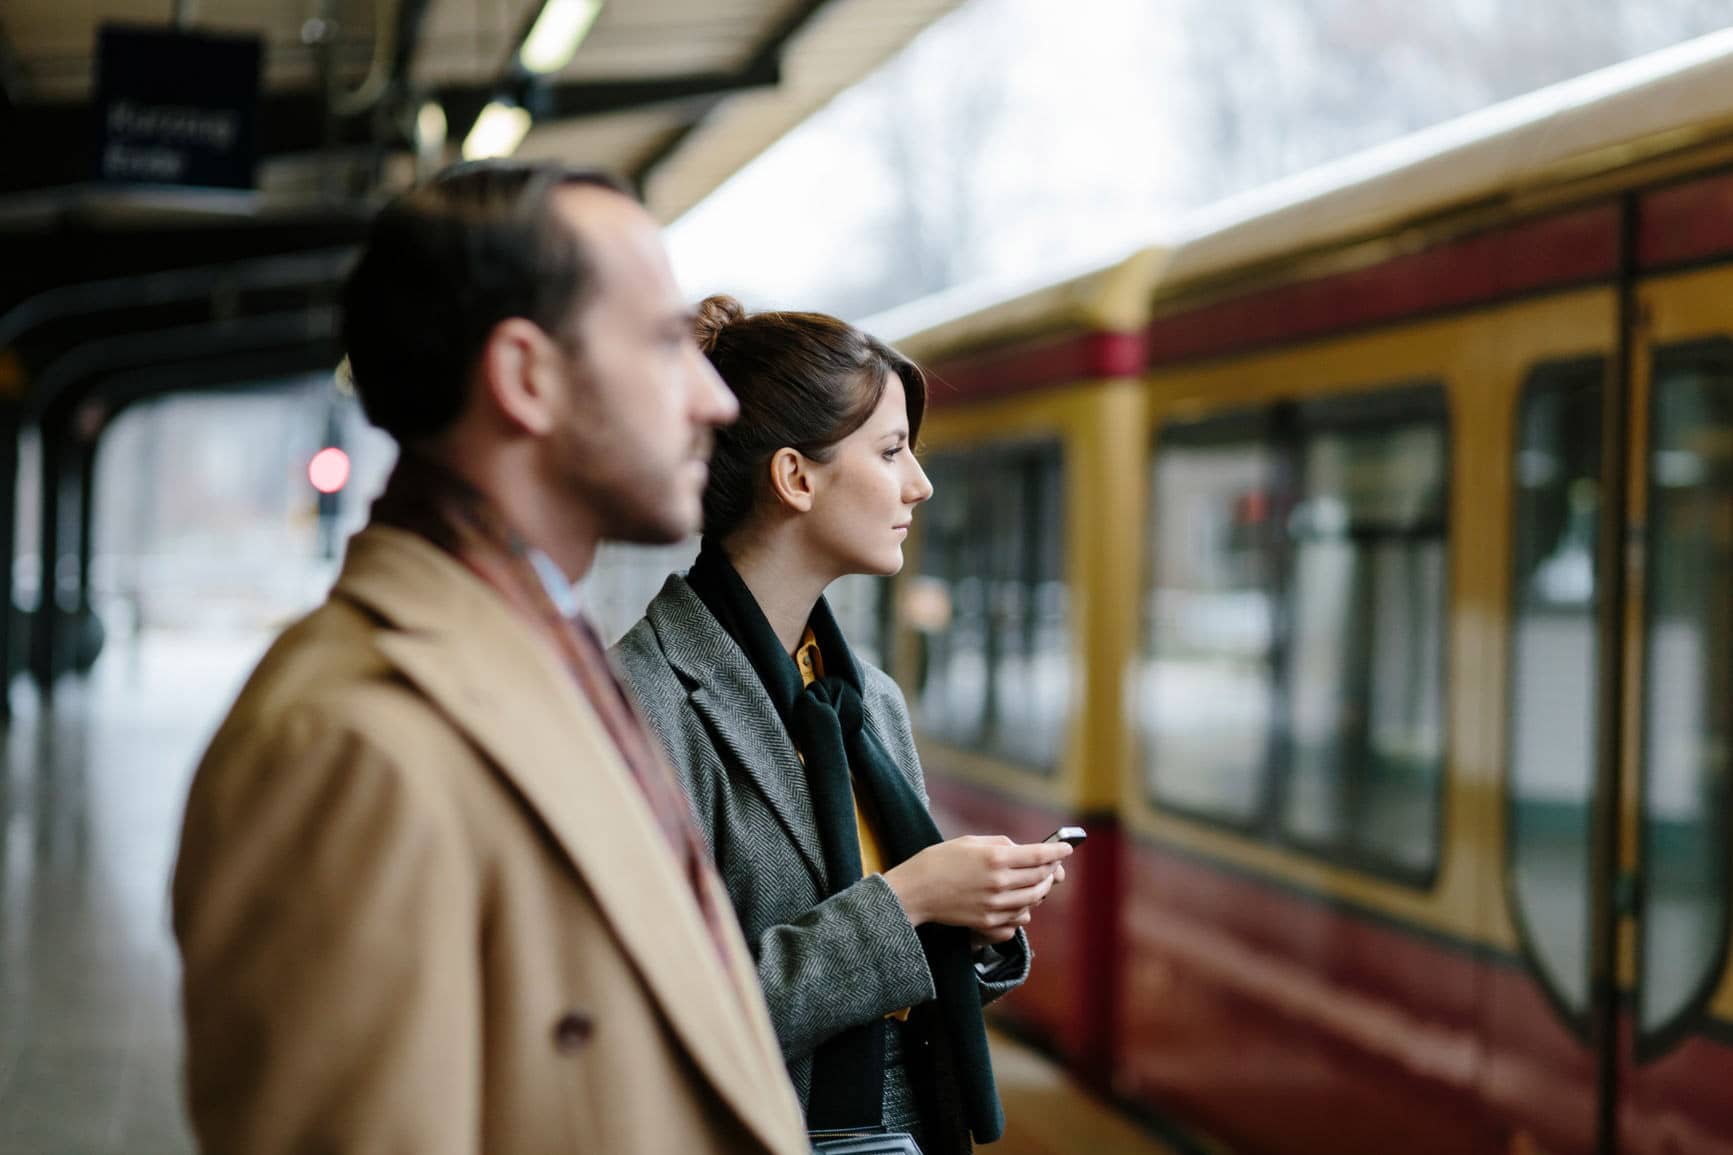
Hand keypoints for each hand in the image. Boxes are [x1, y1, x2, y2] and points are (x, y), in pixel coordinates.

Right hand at [883, 834, 1070, 933]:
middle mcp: (999, 883)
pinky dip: (1026, 908)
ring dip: (1041, 889)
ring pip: (1033, 899)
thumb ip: (1000, 844)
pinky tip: (1022, 900)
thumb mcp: (970, 841)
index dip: (1057, 850)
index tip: (1067, 848)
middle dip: (1052, 869)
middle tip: (1054, 864)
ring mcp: (995, 906)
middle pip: (1040, 877)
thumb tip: (1022, 849)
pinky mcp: (988, 922)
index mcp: (995, 858)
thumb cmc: (939, 860)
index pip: (1039, 855)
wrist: (915, 891)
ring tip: (1040, 881)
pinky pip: (1019, 918)